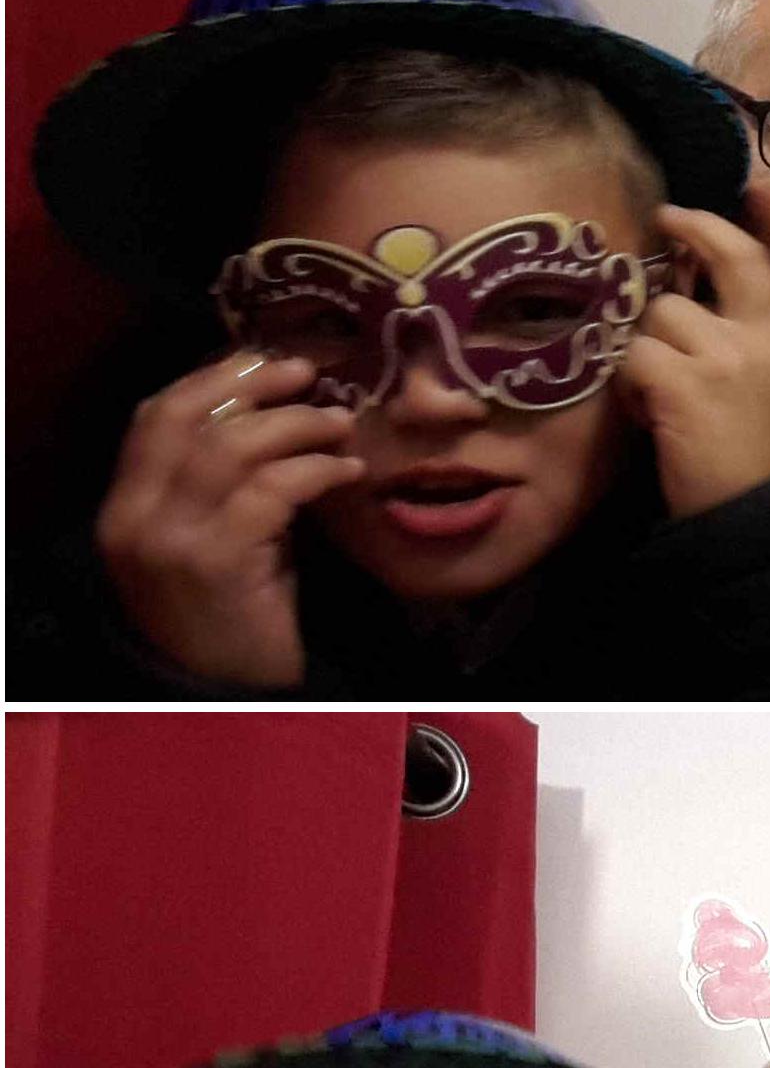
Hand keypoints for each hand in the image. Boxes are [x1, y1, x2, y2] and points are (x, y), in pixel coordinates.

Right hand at [95, 347, 363, 686]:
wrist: (236, 705)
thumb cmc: (233, 624)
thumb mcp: (211, 543)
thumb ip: (218, 485)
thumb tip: (273, 411)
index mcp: (124, 511)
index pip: (155, 417)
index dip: (212, 379)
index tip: (263, 363)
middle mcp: (137, 521)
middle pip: (190, 420)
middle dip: (253, 387)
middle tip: (309, 376)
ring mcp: (174, 541)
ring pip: (232, 448)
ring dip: (294, 425)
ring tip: (339, 424)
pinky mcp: (220, 563)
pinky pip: (272, 491)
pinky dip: (315, 470)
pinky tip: (346, 471)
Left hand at [620, 207, 769, 516]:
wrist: (766, 526)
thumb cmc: (766, 468)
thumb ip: (749, 341)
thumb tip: (695, 300)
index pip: (747, 256)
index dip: (705, 229)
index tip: (672, 217)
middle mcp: (759, 338)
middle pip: (686, 289)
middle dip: (658, 308)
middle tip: (637, 311)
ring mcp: (721, 359)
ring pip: (656, 324)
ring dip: (647, 360)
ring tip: (661, 402)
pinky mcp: (683, 386)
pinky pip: (635, 360)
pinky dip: (633, 390)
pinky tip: (652, 419)